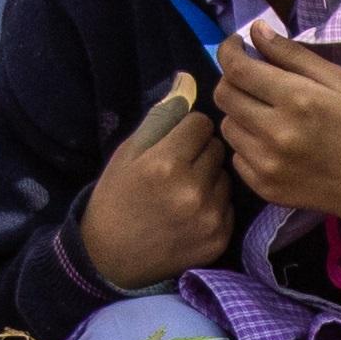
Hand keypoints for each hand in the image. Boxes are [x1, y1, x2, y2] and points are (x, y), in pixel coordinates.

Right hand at [78, 79, 236, 290]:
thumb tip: (188, 78)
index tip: (171, 145)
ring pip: (226, 174)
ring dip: (210, 177)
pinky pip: (229, 204)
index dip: (186, 131)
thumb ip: (162, 116)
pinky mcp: (219, 238)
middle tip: (178, 169)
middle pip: (217, 147)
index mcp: (165, 163)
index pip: (201, 123)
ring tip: (184, 192)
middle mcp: (191, 190)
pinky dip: (216, 204)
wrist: (110, 260)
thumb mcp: (128, 153)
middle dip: (200, 152)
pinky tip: (191, 213)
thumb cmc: (116, 198)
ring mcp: (209, 217)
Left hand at [214, 31, 340, 225]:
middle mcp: (275, 132)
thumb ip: (294, 54)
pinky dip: (247, 144)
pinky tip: (272, 143)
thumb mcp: (339, 80)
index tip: (238, 46)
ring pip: (226, 126)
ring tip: (266, 113)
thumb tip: (256, 30)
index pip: (237, 69)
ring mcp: (267, 164)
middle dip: (232, 79)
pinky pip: (236, 157)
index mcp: (297, 99)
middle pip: (223, 95)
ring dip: (240, 113)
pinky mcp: (264, 187)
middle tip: (252, 78)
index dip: (229, 51)